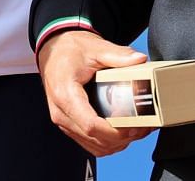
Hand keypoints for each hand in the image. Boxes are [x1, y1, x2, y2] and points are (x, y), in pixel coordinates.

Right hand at [36, 29, 153, 156]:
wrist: (52, 50)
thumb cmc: (68, 50)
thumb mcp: (95, 48)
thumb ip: (118, 55)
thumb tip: (139, 59)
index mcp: (66, 94)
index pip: (91, 125)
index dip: (115, 131)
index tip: (134, 126)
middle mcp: (61, 112)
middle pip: (94, 139)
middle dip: (121, 138)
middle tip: (142, 127)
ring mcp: (63, 120)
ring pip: (93, 146)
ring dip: (116, 144)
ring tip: (136, 130)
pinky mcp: (67, 123)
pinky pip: (89, 142)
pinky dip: (107, 142)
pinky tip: (121, 132)